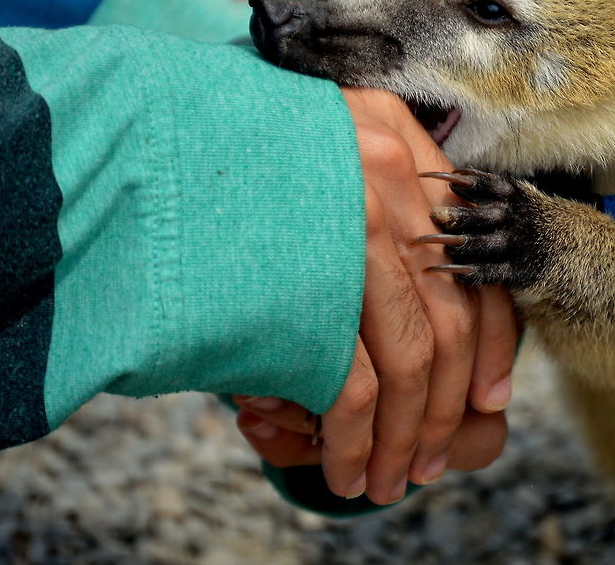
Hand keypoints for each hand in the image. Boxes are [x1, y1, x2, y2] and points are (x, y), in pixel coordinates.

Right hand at [234, 88, 516, 505]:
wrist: (122, 135)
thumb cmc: (212, 151)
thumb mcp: (308, 144)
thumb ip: (365, 200)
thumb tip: (426, 295)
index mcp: (394, 137)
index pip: (474, 256)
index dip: (493, 340)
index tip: (490, 396)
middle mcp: (386, 172)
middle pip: (450, 318)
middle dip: (446, 408)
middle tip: (432, 459)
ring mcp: (347, 222)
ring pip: (411, 357)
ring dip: (405, 436)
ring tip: (390, 479)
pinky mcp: (302, 280)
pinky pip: (352, 383)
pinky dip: (354, 439)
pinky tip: (347, 468)